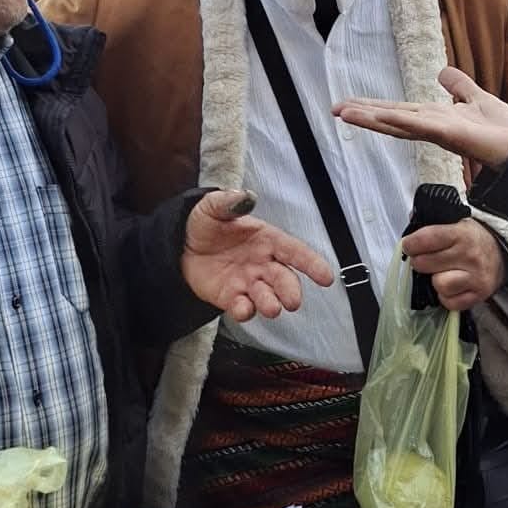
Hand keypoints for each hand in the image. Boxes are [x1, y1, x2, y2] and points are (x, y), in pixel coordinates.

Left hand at [181, 190, 334, 322]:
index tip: (326, 277)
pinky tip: (243, 309)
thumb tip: (247, 196)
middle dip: (291, 292)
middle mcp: (263, 264)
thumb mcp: (214, 207)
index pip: (295, 251)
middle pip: (285, 280)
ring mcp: (248, 283)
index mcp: (266, 240)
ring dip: (271, 304)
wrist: (181, 244)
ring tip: (271, 308)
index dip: (312, 264)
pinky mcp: (231, 298)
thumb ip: (230, 202)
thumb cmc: (206, 224)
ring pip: (267, 297)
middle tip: (293, 301)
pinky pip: (243, 308)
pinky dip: (245, 311)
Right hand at [334, 67, 507, 168]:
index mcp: (434, 118)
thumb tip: (442, 73)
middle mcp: (431, 126)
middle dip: (363, 114)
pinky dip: (402, 122)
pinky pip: (421, 127)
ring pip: (398, 123)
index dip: (373, 108)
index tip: (348, 104)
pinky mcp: (450, 135)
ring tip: (345, 113)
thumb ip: (458, 85)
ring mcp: (438, 131)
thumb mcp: (475, 97)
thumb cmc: (501, 128)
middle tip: (334, 109)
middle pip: (390, 117)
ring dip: (371, 118)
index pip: (397, 111)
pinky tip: (383, 118)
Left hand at [402, 218, 507, 311]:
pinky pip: (450, 302)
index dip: (411, 244)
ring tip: (441, 273)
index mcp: (462, 234)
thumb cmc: (473, 239)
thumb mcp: (457, 222)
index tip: (409, 246)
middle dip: (420, 262)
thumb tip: (411, 218)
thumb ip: (433, 222)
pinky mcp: (479, 295)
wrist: (503, 254)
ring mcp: (476, 277)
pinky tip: (451, 286)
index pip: (426, 239)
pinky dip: (446, 296)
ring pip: (439, 284)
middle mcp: (470, 256)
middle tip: (424, 259)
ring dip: (435, 280)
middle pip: (426, 264)